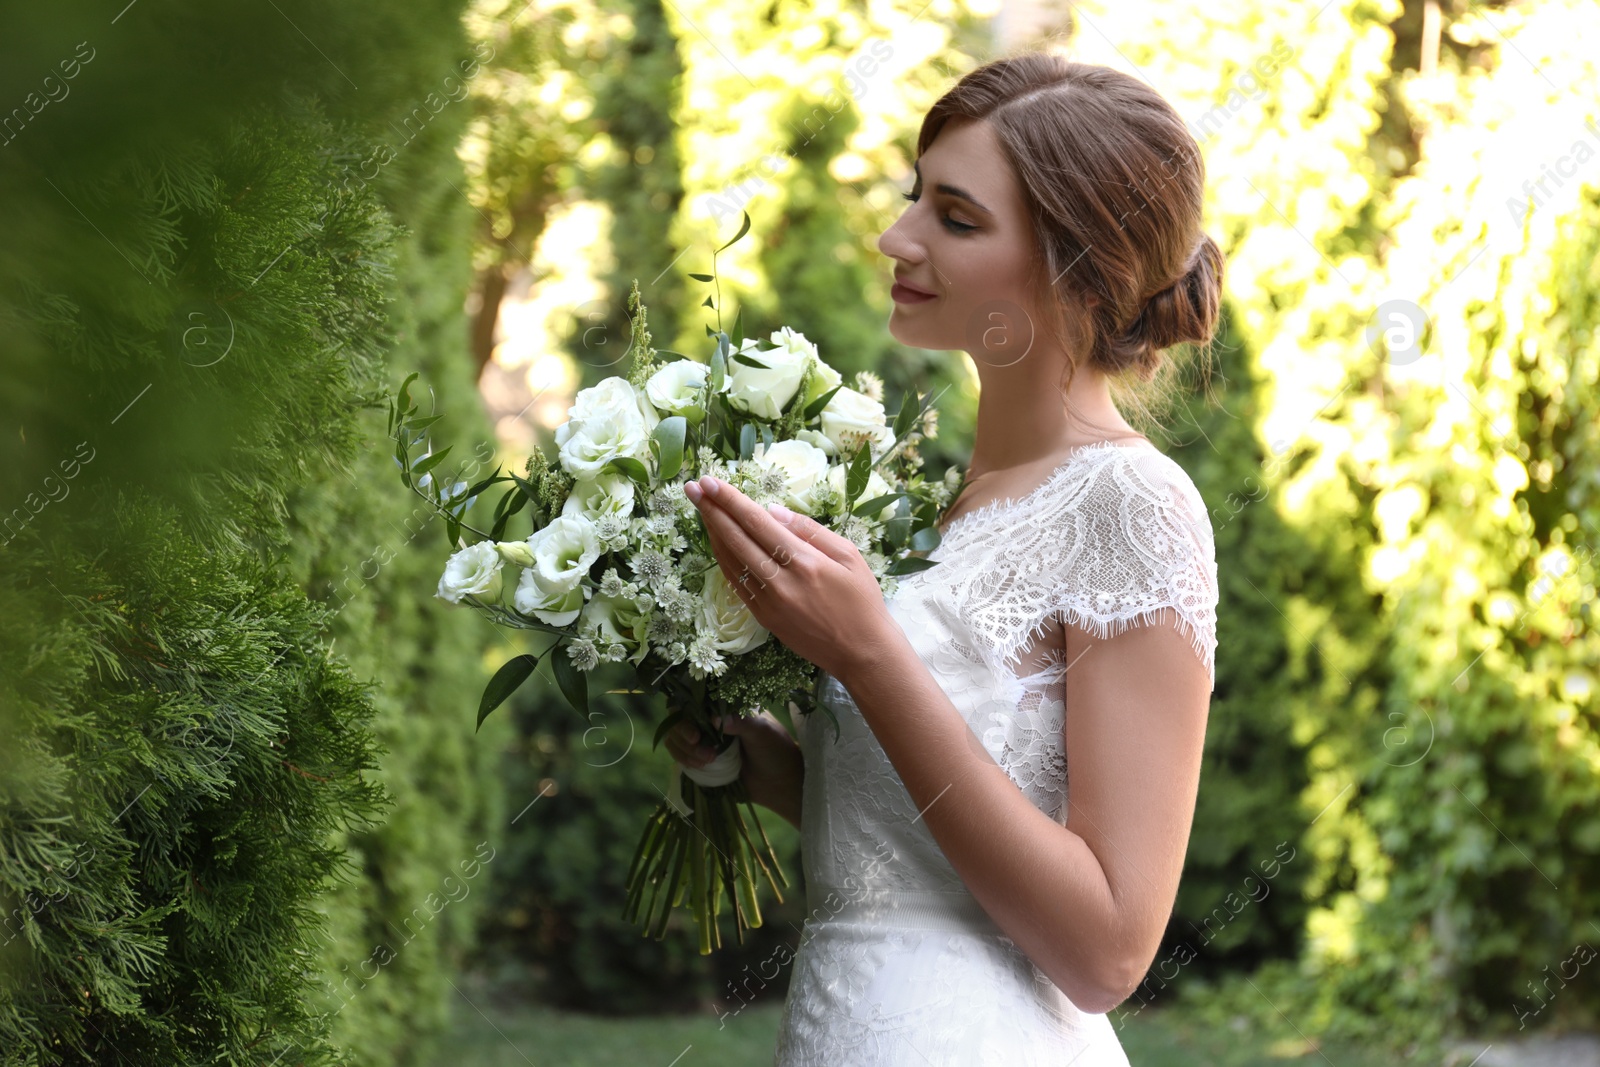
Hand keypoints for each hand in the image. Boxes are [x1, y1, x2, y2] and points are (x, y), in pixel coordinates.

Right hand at [664, 708, 803, 824]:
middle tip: (698, 743)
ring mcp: (704, 740)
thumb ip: (742, 721)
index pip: (694, 697)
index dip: (687, 708)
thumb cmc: (776, 750)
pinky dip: (683, 759)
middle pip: (678, 717)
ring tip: (707, 761)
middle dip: (683, 732)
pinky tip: (699, 766)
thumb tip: (715, 718)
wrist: (780, 783)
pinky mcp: (700, 759)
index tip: (696, 728)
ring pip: (675, 737)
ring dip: (683, 748)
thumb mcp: (762, 731)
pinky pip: (680, 755)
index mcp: (725, 705)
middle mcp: (710, 719)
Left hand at [683, 474, 894, 682]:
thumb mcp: (849, 555)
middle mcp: (781, 581)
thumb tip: (772, 512)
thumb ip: (810, 530)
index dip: (730, 500)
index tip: (709, 481)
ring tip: (701, 509)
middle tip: (692, 487)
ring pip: (730, 561)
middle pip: (736, 538)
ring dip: (713, 533)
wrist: (861, 652)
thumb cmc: (862, 600)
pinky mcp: (763, 618)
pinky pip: (735, 583)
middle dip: (711, 510)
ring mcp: (768, 602)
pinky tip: (717, 542)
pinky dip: (723, 559)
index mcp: (805, 561)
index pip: (757, 522)